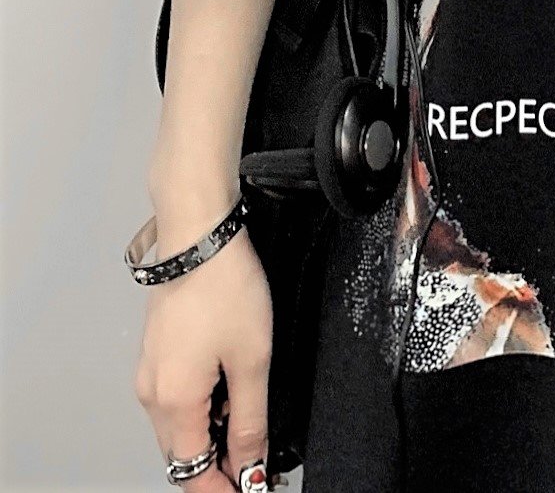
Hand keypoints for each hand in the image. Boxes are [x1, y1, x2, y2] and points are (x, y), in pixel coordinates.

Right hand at [134, 211, 272, 489]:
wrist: (199, 237)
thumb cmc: (226, 289)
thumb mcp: (252, 359)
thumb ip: (249, 419)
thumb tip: (249, 465)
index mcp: (174, 402)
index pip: (191, 471)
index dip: (220, 489)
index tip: (249, 490)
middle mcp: (151, 394)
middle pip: (180, 453)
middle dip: (215, 467)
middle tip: (254, 465)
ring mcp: (150, 372)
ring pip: (178, 426)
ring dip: (210, 437)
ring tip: (249, 430)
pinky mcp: (157, 352)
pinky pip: (176, 398)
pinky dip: (201, 409)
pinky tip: (230, 393)